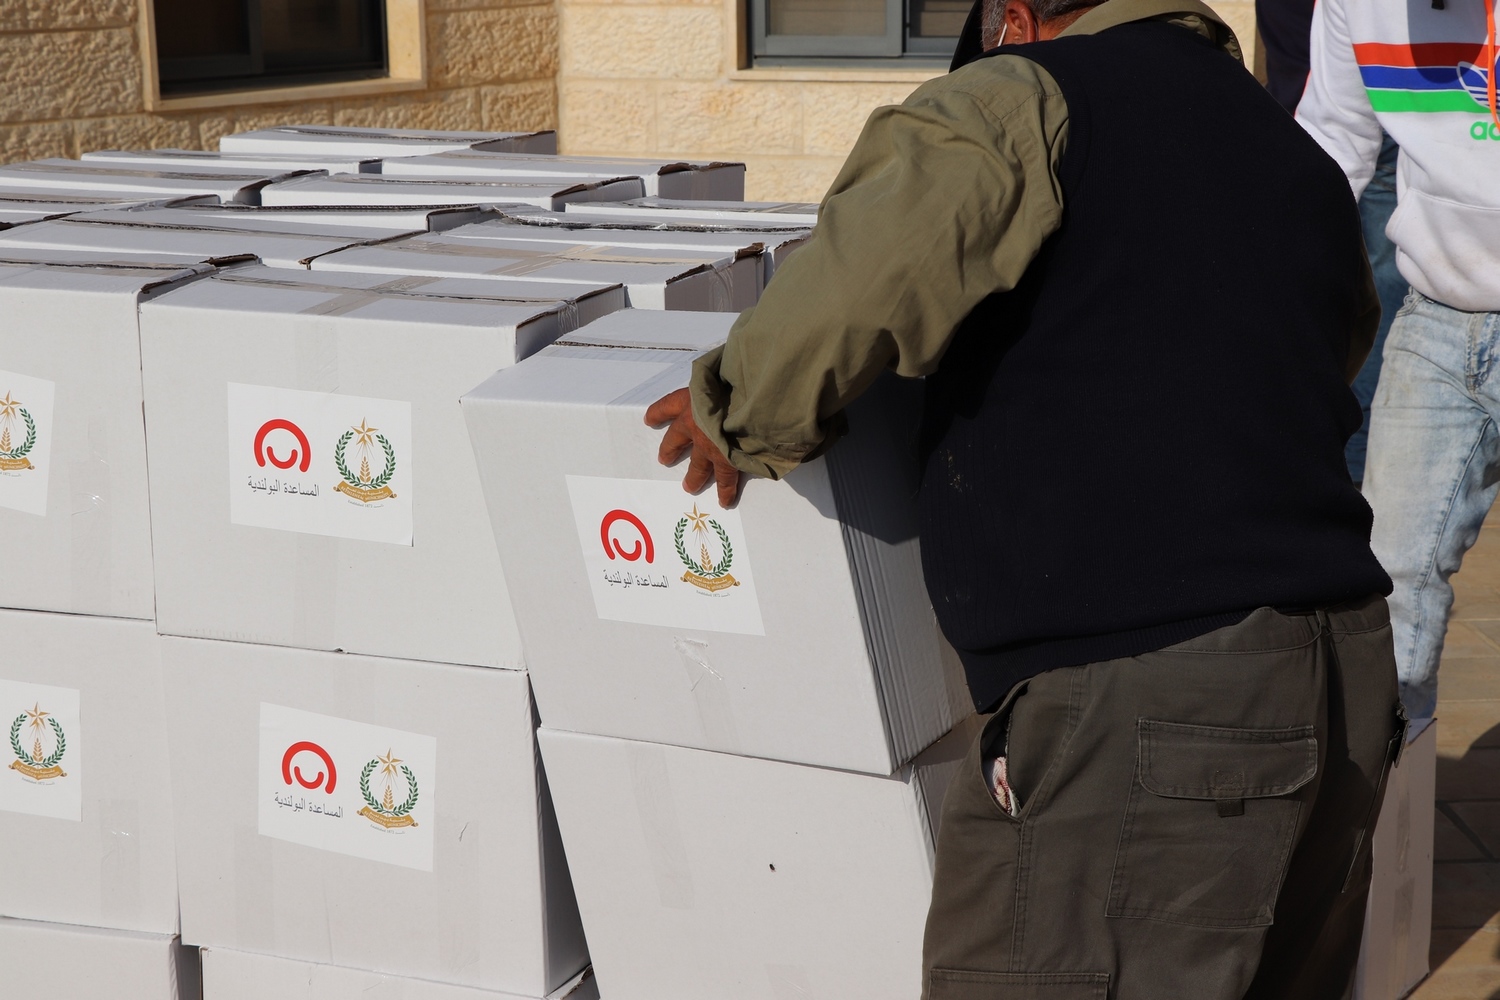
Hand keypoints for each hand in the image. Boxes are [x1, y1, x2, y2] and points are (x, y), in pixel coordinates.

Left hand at [645, 388, 742, 507]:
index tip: (649, 420)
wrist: (750, 400)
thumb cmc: (737, 382)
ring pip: (698, 467)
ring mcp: (709, 446)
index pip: (667, 406)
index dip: (658, 413)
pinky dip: (726, 491)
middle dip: (670, 450)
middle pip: (675, 440)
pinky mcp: (726, 460)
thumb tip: (729, 378)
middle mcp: (694, 425)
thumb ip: (719, 381)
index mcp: (690, 400)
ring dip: (694, 477)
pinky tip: (726, 501)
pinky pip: (725, 480)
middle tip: (665, 460)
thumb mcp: (720, 373)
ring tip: (689, 487)